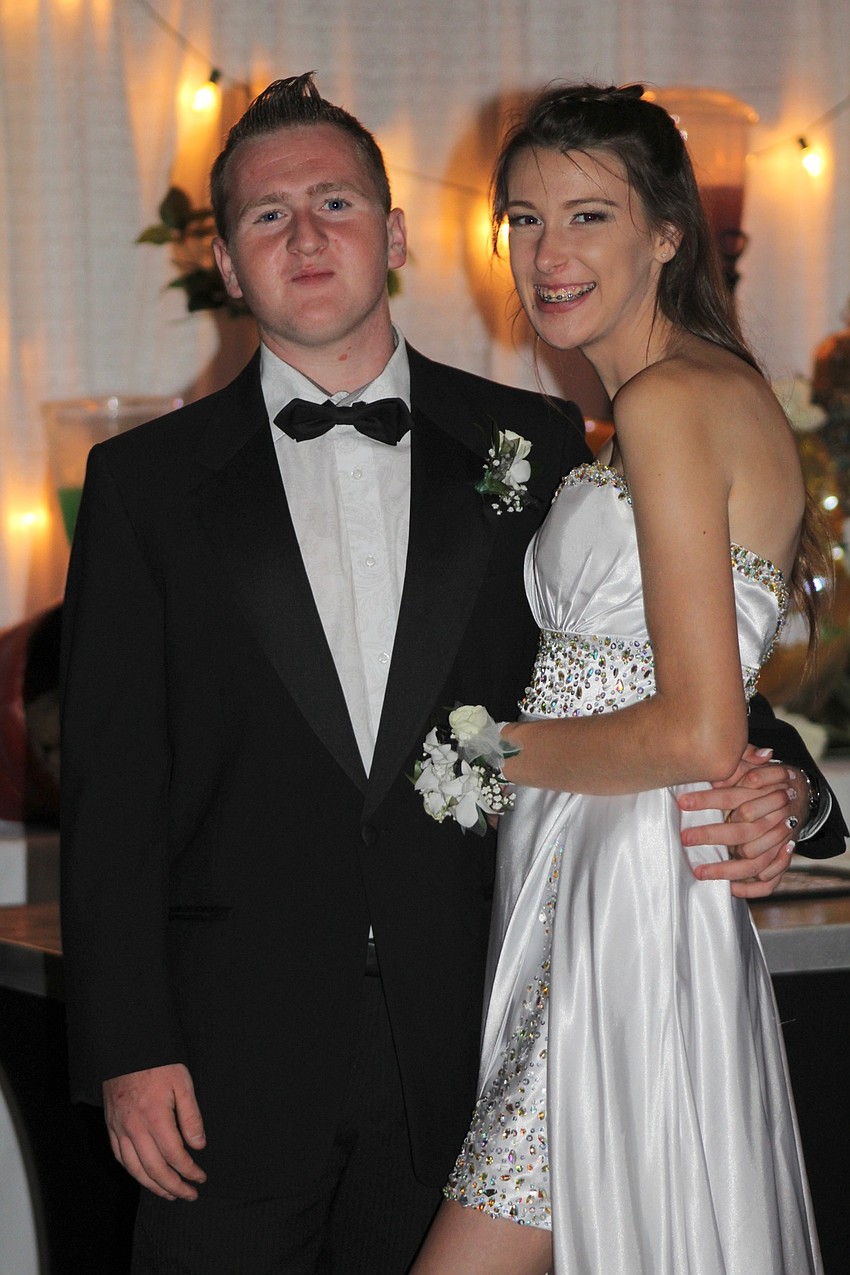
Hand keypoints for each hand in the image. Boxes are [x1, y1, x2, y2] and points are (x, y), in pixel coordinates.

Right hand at [103, 1063, 206, 1200]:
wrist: (127, 1048)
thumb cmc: (158, 1064)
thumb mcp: (182, 1083)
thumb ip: (191, 1116)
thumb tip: (198, 1145)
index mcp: (155, 1117)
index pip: (174, 1155)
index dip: (189, 1171)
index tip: (201, 1178)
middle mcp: (135, 1128)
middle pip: (154, 1169)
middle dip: (174, 1186)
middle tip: (189, 1194)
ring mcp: (120, 1128)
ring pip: (135, 1168)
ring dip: (153, 1186)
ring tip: (169, 1194)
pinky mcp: (111, 1125)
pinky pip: (120, 1157)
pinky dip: (133, 1171)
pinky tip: (144, 1176)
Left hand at [678, 746, 803, 898]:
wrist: (800, 792)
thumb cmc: (768, 777)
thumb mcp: (754, 764)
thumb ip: (740, 761)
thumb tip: (725, 758)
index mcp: (766, 796)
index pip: (734, 799)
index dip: (707, 799)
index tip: (682, 801)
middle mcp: (775, 822)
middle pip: (741, 833)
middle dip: (710, 836)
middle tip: (684, 837)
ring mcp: (780, 845)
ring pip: (752, 863)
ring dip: (724, 869)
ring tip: (698, 871)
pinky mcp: (781, 860)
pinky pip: (769, 882)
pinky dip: (751, 888)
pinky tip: (730, 889)